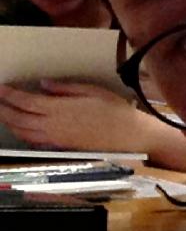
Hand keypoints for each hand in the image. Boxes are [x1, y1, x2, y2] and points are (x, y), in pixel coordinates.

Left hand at [0, 80, 150, 151]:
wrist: (127, 135)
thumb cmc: (114, 110)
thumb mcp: (92, 91)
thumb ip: (65, 88)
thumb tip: (43, 84)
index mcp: (59, 109)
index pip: (26, 101)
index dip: (10, 95)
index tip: (1, 87)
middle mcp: (52, 125)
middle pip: (19, 118)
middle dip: (4, 109)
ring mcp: (54, 138)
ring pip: (23, 131)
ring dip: (10, 122)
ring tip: (3, 114)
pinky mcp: (60, 146)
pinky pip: (33, 141)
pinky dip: (22, 134)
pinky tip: (21, 129)